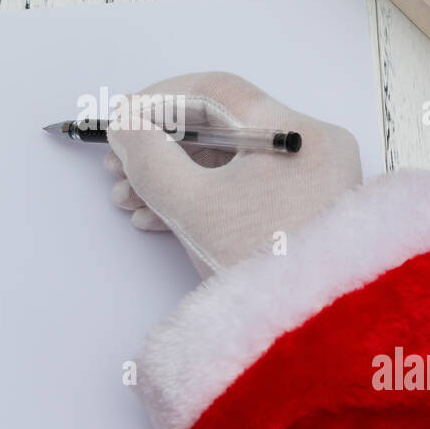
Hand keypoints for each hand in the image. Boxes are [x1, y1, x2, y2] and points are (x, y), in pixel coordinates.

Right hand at [105, 72, 362, 277]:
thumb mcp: (193, 207)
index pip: (218, 92)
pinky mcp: (301, 214)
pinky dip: (200, 198)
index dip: (159, 100)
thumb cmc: (260, 265)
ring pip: (228, 162)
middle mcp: (310, 148)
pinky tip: (156, 218)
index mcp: (295, 133)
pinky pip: (244, 189)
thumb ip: (149, 158)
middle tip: (116, 164)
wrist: (312, 336)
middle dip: (160, 147)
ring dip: (172, 176)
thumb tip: (124, 125)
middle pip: (220, 128)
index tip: (120, 118)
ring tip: (128, 199)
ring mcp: (309, 183)